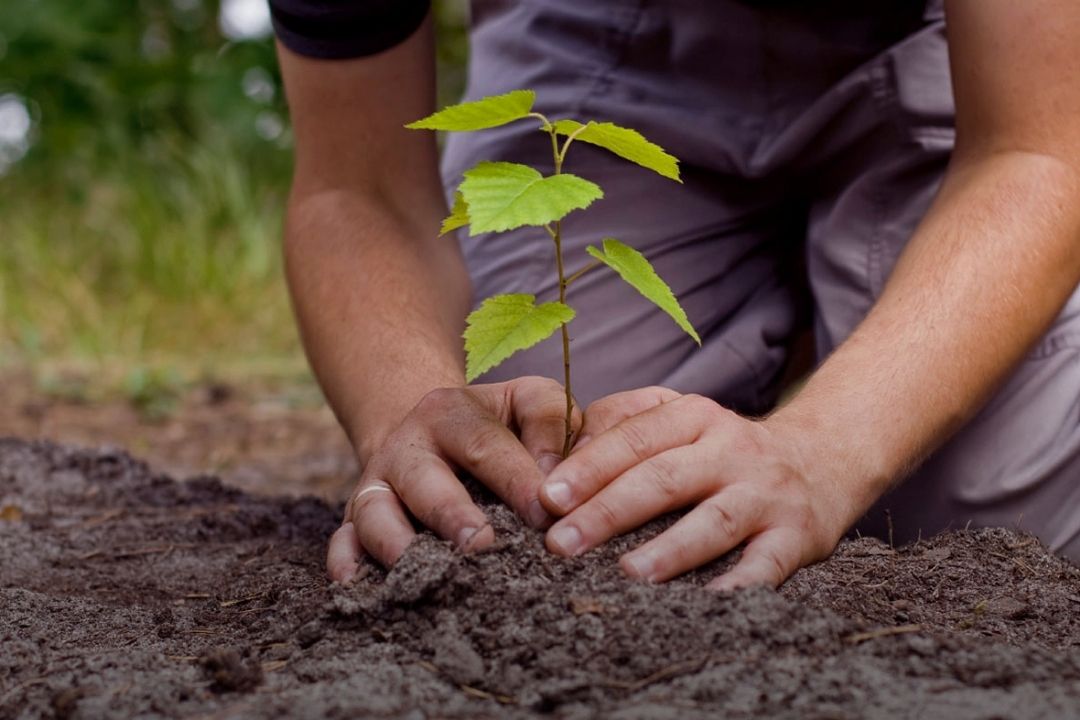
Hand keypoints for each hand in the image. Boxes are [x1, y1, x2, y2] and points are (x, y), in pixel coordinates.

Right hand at [327, 376, 580, 581]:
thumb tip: (557, 482)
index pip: (485, 444)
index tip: (546, 515)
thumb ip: (550, 425)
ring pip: (375, 513)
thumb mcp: (525, 401)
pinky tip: (359, 586)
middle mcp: (407, 446)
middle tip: (483, 545)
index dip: (516, 480)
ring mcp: (376, 484)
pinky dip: (346, 563)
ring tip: (431, 575)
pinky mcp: (355, 518)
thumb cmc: (497, 425)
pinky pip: (341, 541)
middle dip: (453, 515)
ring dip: (399, 544)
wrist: (430, 431)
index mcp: (451, 412)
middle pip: (424, 480)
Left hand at [537, 387, 857, 589]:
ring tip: (626, 574)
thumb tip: (560, 456)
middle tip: (561, 543)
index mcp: (694, 416)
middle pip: (664, 478)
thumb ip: (624, 425)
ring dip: (669, 549)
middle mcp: (731, 449)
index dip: (588, 467)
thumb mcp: (681, 418)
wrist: (823, 459)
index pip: (634, 439)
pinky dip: (738, 586)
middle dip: (608, 511)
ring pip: (714, 521)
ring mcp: (766, 493)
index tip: (547, 498)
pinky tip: (705, 606)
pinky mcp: (797, 536)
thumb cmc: (724, 448)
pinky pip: (766, 565)